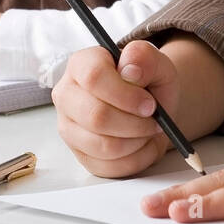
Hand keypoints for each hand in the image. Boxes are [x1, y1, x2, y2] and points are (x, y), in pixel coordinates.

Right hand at [53, 41, 179, 177]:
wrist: (151, 110)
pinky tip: (142, 143)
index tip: (150, 104)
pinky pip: (109, 166)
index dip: (125, 95)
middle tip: (154, 120)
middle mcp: (67, 95)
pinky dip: (135, 158)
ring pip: (103, 145)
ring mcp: (69, 127)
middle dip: (134, 123)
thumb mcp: (156, 62)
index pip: (93, 77)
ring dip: (137, 140)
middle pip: (96, 116)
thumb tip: (130, 69)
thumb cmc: (149, 83)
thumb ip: (144, 57)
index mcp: (81, 64)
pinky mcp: (79, 154)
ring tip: (148, 129)